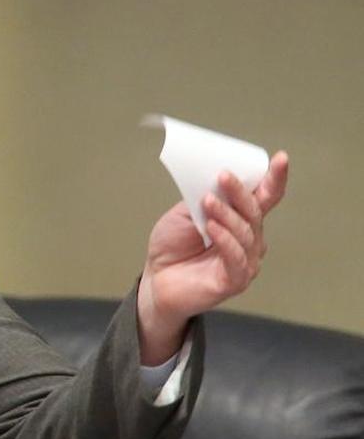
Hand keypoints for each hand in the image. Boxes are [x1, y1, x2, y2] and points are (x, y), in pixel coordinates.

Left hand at [137, 151, 288, 363]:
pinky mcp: (235, 280)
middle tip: (224, 176)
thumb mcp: (184, 214)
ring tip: (208, 202)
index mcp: (240, 220)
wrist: (156, 279)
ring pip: (245, 233)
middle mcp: (249, 240)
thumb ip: (203, 198)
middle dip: (240, 193)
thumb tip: (216, 179)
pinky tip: (211, 228)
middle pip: (254, 212)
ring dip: (227, 215)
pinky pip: (236, 258)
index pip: (264, 198)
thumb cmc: (172, 246)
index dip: (274, 179)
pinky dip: (225, 240)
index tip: (281, 158)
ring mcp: (245, 261)